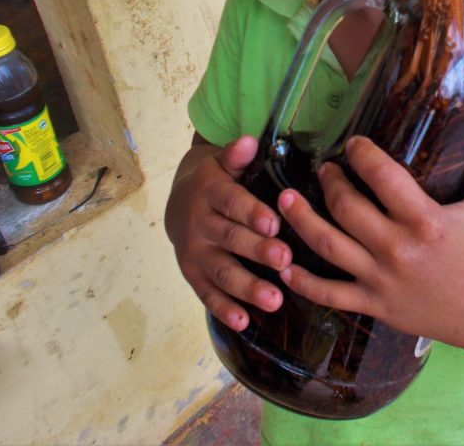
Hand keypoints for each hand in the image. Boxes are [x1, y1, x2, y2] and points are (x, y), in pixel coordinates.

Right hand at [165, 135, 292, 330]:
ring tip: (274, 300)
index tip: (274, 222)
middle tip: (285, 259)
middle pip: (231, 239)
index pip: (232, 203)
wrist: (178, 201)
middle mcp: (200, 224)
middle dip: (258, 250)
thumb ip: (236, 155)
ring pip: (222, 271)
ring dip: (247, 287)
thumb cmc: (217, 181)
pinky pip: (208, 294)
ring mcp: (195, 253)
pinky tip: (245, 322)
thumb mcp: (223, 163)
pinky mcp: (193, 275)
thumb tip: (248, 140)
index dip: (251, 212)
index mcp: (211, 193)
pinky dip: (225, 309)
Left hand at [276, 127, 463, 350]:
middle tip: (324, 169)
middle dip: (329, 183)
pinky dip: (303, 281)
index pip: (382, 178)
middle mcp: (397, 249)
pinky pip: (329, 294)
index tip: (353, 144)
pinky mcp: (373, 303)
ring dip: (301, 221)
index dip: (362, 155)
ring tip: (285, 200)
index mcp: (425, 221)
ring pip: (328, 246)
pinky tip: (282, 265)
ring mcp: (381, 279)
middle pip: (346, 208)